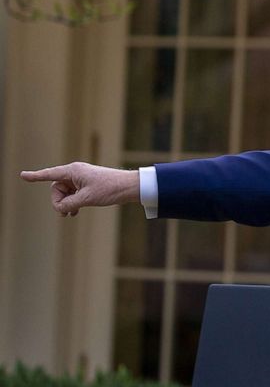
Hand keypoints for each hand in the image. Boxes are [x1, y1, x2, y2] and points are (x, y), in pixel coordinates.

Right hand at [20, 162, 139, 216]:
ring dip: (66, 203)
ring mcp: (82, 178)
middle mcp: (76, 172)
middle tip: (66, 213)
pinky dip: (73, 202)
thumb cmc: (110, 189)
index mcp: (73, 171)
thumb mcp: (87, 199)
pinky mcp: (89, 184)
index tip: (23, 175)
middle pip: (57, 188)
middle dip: (59, 201)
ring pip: (66, 192)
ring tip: (70, 214)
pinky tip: (74, 212)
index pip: (49, 174)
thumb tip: (61, 208)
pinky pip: (74, 193)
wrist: (130, 187)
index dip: (35, 177)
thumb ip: (69, 204)